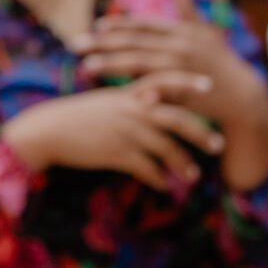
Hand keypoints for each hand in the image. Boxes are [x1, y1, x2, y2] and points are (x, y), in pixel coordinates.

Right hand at [1, 72, 223, 190]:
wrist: (49, 130)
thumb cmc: (78, 116)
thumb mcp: (106, 102)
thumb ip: (132, 101)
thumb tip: (155, 103)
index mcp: (129, 94)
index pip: (163, 81)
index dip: (187, 82)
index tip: (210, 85)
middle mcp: (130, 110)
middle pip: (174, 119)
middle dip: (199, 132)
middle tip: (218, 144)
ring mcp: (124, 132)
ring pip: (164, 148)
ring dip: (182, 163)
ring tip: (193, 175)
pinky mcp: (116, 153)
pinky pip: (146, 168)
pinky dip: (158, 178)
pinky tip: (164, 186)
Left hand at [80, 0, 233, 80]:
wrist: (244, 94)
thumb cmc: (221, 62)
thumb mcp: (206, 32)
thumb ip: (188, 10)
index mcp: (181, 31)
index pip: (143, 26)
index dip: (118, 26)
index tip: (96, 27)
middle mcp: (180, 46)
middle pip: (134, 43)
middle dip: (102, 43)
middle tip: (74, 45)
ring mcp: (183, 68)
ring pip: (140, 64)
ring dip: (111, 65)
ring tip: (86, 67)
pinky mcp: (188, 91)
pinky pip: (160, 90)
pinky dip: (144, 91)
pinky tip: (123, 95)